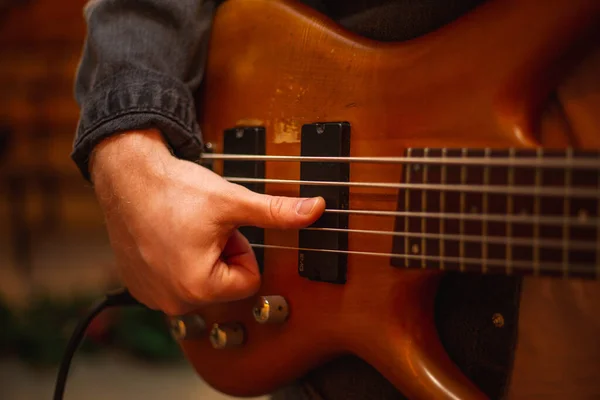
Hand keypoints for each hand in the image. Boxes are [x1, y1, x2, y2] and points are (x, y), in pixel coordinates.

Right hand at [90, 129, 324, 315]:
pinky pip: (175, 281)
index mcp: (198, 288)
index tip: (222, 229)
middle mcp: (172, 301)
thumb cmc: (174, 189)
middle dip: (221, 255)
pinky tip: (167, 237)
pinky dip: (177, 261)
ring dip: (200, 258)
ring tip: (184, 231)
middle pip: (225, 284)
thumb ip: (276, 212)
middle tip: (202, 228)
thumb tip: (315, 209)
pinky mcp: (139, 287)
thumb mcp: (233, 202)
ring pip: (200, 282)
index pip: (249, 280)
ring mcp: (152, 296)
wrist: (128, 175)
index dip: (241, 249)